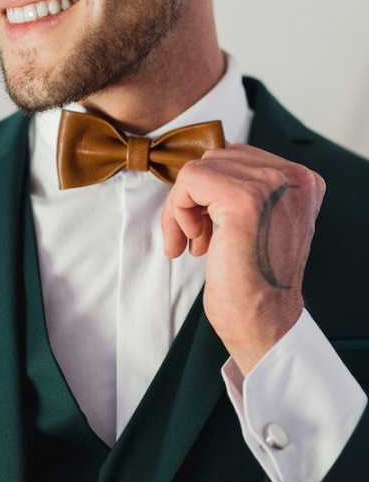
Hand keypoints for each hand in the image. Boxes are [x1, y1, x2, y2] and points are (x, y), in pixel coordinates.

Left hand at [160, 143, 326, 374]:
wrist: (264, 324)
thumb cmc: (255, 280)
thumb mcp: (263, 220)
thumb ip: (246, 187)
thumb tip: (203, 168)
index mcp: (303, 180)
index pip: (238, 157)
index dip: (213, 191)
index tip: (208, 227)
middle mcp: (293, 176)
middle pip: (217, 159)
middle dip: (196, 199)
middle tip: (197, 239)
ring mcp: (270, 185)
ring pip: (199, 169)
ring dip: (184, 208)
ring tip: (195, 244)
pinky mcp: (242, 199)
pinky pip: (188, 181)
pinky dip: (178, 212)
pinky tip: (194, 244)